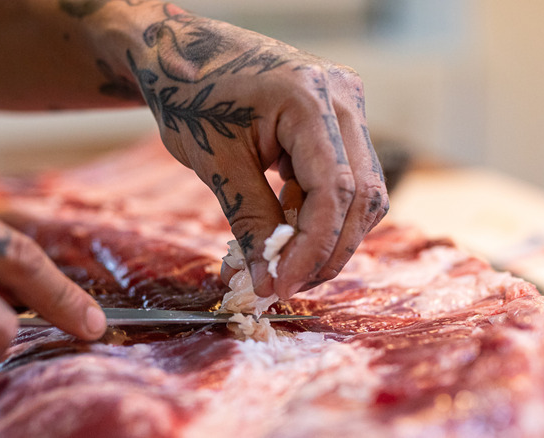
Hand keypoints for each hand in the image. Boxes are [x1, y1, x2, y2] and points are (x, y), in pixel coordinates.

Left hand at [126, 5, 387, 298]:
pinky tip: (287, 226)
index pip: (335, 190)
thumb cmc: (191, 98)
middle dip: (328, 251)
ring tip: (283, 260)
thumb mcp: (217, 165)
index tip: (284, 286)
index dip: (314, 248)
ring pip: (361, 192)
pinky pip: (345, 177)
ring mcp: (346, 105)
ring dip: (327, 236)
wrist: (181, 56)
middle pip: (362, 195)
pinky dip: (320, 212)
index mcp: (309, 98)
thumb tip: (270, 281)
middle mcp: (342, 97)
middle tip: (288, 285)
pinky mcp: (337, 119)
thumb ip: (251, 222)